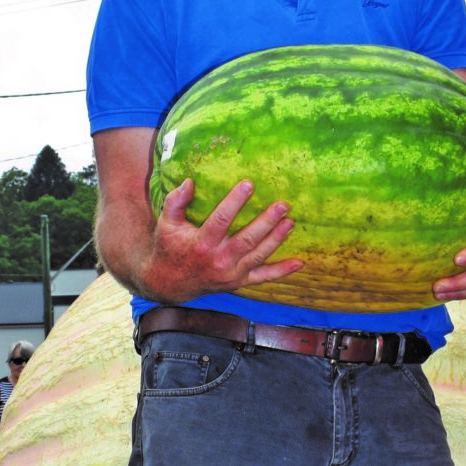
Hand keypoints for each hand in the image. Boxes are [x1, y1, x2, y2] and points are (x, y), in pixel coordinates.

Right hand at [140, 177, 304, 302]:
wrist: (170, 283)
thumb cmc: (169, 247)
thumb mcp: (166, 223)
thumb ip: (175, 201)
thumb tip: (190, 182)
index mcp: (202, 243)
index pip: (222, 219)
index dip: (235, 201)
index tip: (249, 184)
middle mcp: (219, 260)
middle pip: (247, 239)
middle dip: (267, 222)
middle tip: (283, 205)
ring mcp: (231, 273)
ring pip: (259, 255)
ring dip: (277, 239)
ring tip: (291, 222)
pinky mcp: (239, 282)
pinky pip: (264, 278)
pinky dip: (282, 271)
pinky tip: (299, 262)